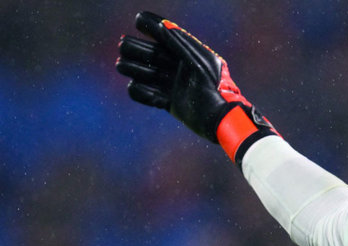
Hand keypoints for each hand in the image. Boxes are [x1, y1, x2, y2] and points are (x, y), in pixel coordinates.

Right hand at [115, 11, 278, 165]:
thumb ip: (180, 44)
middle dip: (138, 50)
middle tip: (123, 46)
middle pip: (154, 56)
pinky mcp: (174, 104)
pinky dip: (141, 92)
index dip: (153, 28)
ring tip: (121, 65)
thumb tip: (162, 25)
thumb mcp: (198, 62)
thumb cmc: (214, 87)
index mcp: (190, 56)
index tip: (138, 20)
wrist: (221, 119)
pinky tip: (133, 86)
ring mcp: (177, 87)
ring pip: (150, 75)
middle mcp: (182, 70)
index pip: (167, 38)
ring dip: (135, 69)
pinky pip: (151, 96)